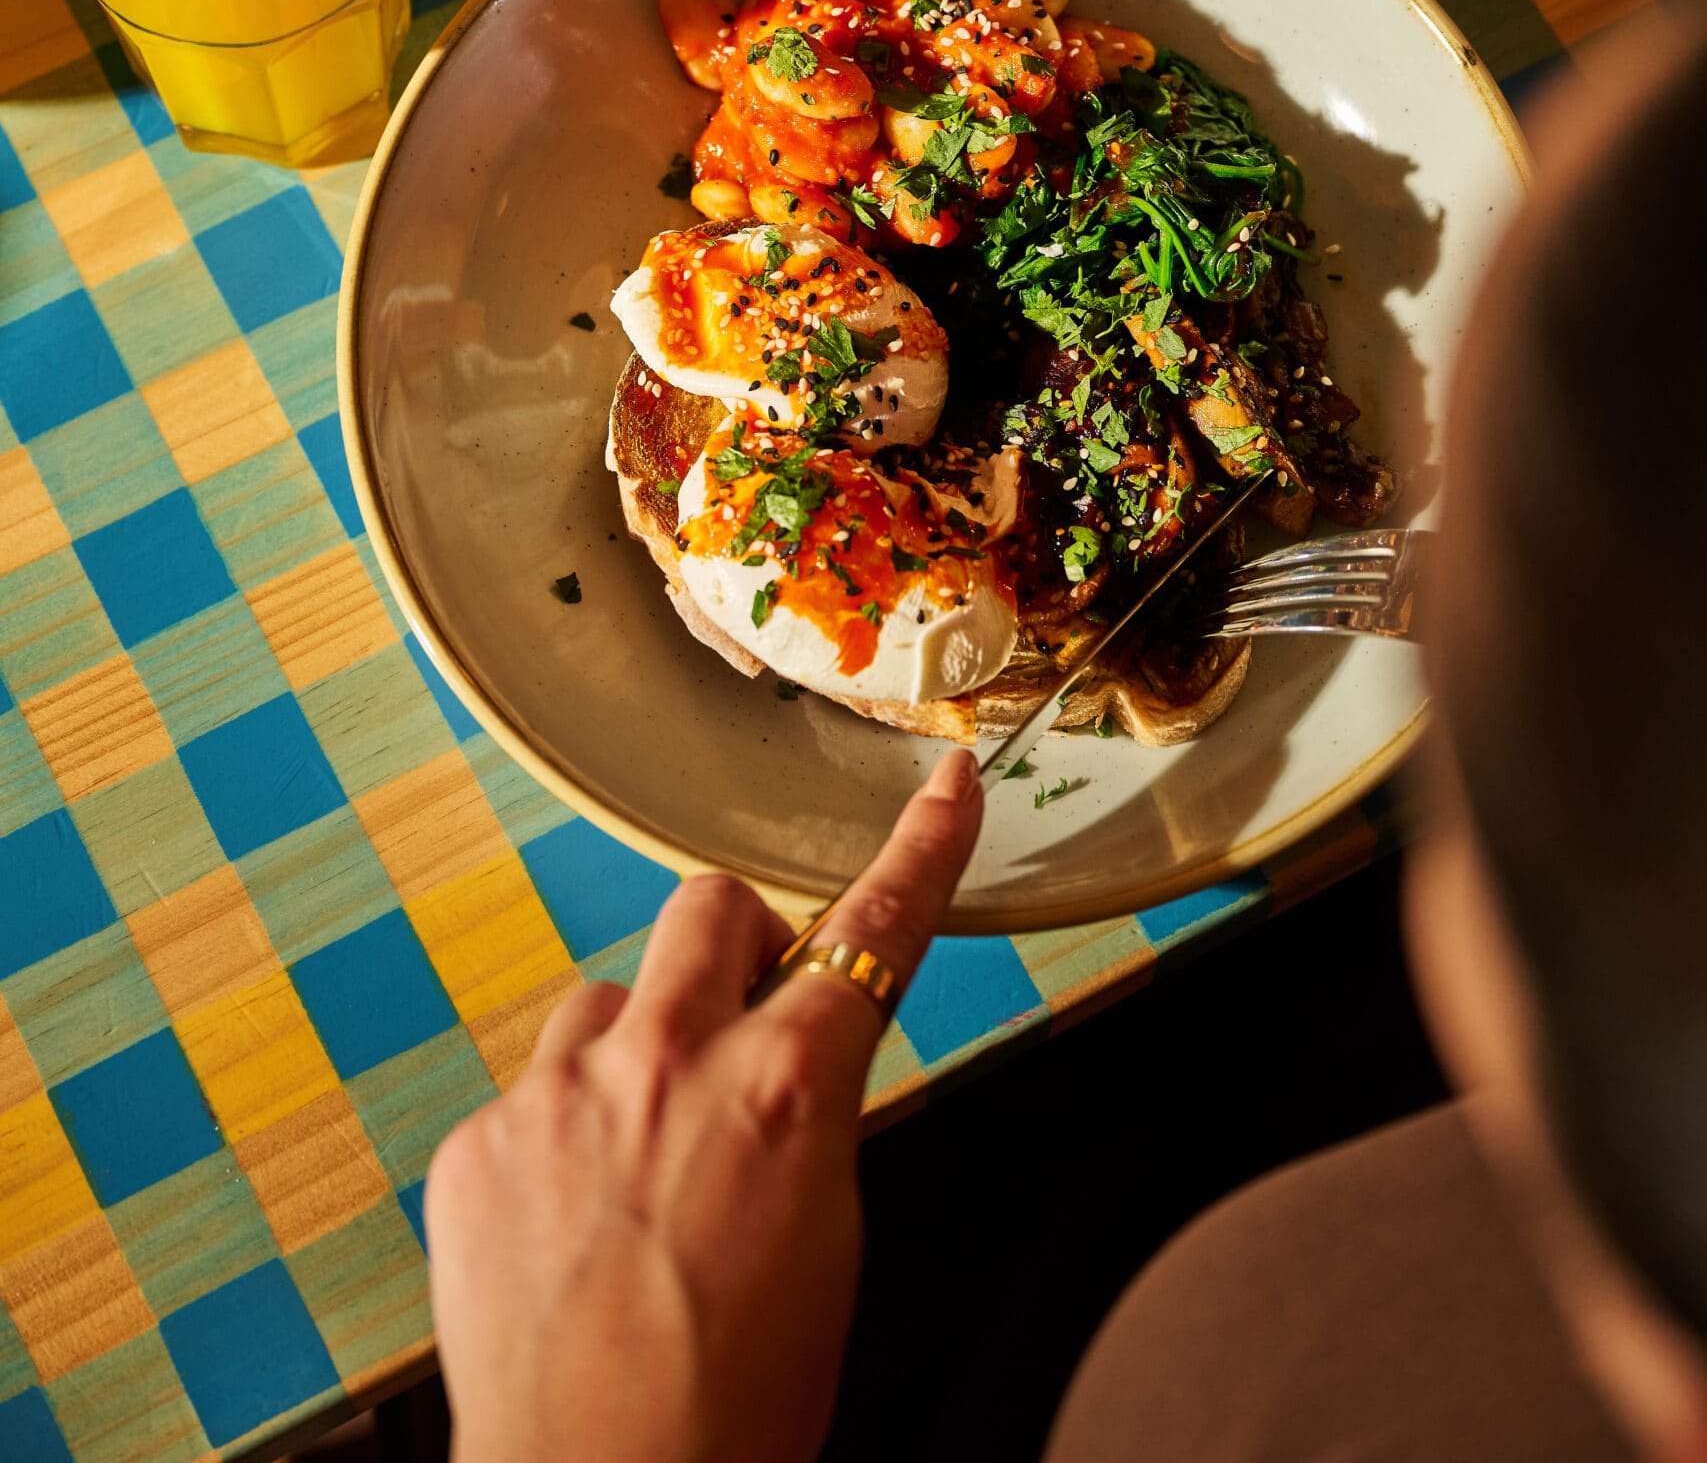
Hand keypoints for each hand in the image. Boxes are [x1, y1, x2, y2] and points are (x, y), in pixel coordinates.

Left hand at [425, 748, 983, 1462]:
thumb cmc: (736, 1407)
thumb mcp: (830, 1242)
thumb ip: (807, 1118)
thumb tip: (791, 1069)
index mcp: (785, 1090)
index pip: (875, 932)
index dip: (922, 851)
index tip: (945, 789)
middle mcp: (667, 1063)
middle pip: (713, 908)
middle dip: (741, 943)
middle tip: (747, 1017)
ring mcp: (559, 1096)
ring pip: (610, 1001)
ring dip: (638, 1054)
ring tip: (645, 1171)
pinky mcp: (478, 1145)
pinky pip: (533, 1095)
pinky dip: (561, 1140)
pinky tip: (577, 1231)